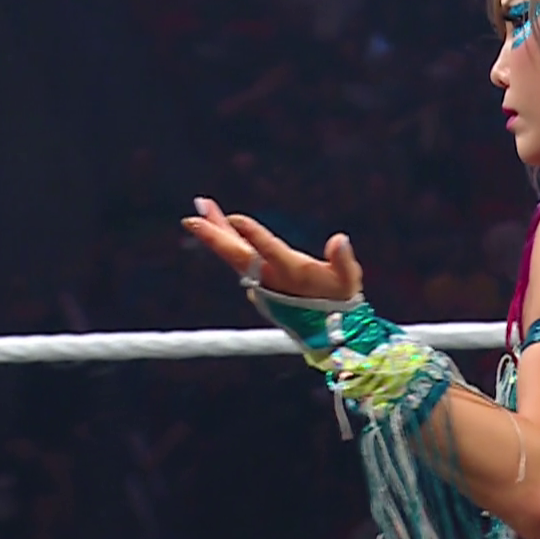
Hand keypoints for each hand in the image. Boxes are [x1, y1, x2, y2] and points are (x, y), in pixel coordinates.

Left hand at [182, 196, 363, 301]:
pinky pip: (239, 257)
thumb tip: (340, 239)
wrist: (326, 331)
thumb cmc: (340, 299)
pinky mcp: (258, 283)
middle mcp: (271, 278)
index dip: (255, 236)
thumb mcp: (349, 279)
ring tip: (202, 208)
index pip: (270, 252)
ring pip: (234, 254)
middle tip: (190, 218)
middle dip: (214, 236)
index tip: (235, 218)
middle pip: (237, 255)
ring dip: (216, 232)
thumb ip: (343, 260)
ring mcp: (261, 282)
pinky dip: (227, 240)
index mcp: (293, 273)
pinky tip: (221, 226)